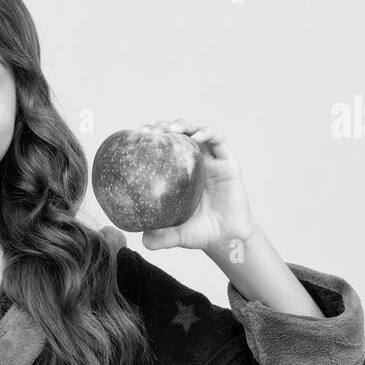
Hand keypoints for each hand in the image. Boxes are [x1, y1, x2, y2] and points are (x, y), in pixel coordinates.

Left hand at [139, 119, 257, 251]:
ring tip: (171, 129)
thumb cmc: (199, 233)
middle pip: (178, 134)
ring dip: (184, 124)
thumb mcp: (173, 235)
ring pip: (197, 130)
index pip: (162, 148)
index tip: (137, 137)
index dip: (150, 139)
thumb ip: (158, 237)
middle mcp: (193, 163)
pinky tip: (195, 137)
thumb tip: (143, 241)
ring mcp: (211, 160)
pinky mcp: (227, 162)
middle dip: (163, 126)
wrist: (227, 238)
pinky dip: (206, 133)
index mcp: (177, 173)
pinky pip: (218, 140)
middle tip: (151, 131)